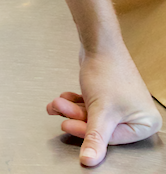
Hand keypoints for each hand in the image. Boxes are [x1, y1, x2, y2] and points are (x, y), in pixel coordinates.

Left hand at [47, 50, 161, 165]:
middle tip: (61, 109)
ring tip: (58, 101)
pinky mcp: (109, 96)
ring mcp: (122, 105)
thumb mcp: (101, 110)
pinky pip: (91, 106)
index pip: (112, 139)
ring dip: (72, 109)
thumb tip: (89, 161)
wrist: (98, 42)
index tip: (68, 124)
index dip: (86, 132)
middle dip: (76, 118)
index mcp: (145, 123)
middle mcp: (136, 115)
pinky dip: (76, 102)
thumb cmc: (108, 71)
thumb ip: (95, 138)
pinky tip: (63, 97)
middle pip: (100, 127)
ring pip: (92, 116)